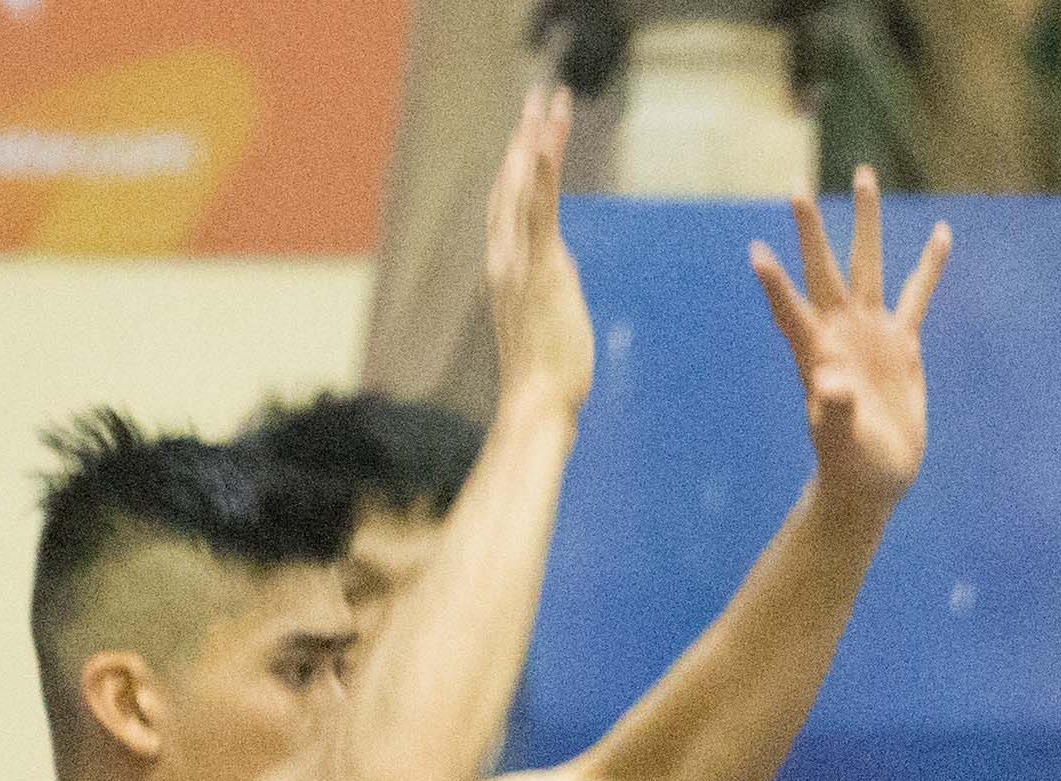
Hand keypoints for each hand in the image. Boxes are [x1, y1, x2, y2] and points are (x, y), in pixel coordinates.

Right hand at [485, 85, 595, 418]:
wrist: (535, 405)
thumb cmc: (544, 377)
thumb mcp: (546, 320)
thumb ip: (546, 286)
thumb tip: (556, 272)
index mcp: (505, 268)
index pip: (510, 203)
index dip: (519, 164)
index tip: (532, 130)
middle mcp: (504, 257)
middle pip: (512, 183)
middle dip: (525, 137)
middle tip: (539, 95)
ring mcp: (518, 262)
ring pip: (523, 186)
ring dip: (535, 139)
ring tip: (548, 101)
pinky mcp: (540, 269)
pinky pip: (539, 210)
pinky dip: (542, 172)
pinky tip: (547, 140)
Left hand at [751, 169, 948, 519]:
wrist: (873, 480)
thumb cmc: (850, 466)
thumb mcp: (842, 441)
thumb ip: (834, 411)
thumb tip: (830, 383)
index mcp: (817, 355)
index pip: (790, 311)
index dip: (775, 285)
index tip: (756, 253)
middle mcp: (839, 333)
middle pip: (823, 269)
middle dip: (810, 230)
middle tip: (795, 186)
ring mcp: (870, 332)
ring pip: (868, 265)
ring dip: (867, 222)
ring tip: (863, 176)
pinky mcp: (901, 343)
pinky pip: (918, 295)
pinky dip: (929, 266)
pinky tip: (941, 234)